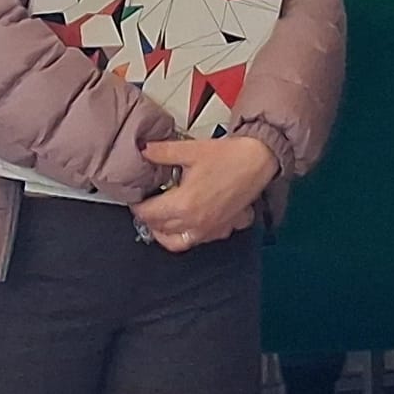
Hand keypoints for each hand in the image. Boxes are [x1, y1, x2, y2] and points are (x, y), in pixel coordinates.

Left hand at [131, 136, 277, 251]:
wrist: (258, 161)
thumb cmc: (229, 156)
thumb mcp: (190, 150)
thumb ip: (162, 152)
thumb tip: (144, 150)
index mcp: (183, 204)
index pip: (149, 214)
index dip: (137, 206)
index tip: (135, 198)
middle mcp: (195, 223)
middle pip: (159, 230)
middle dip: (148, 219)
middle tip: (144, 206)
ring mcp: (209, 230)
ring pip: (177, 243)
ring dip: (164, 234)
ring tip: (159, 220)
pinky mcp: (222, 229)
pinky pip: (197, 241)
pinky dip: (186, 236)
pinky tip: (186, 222)